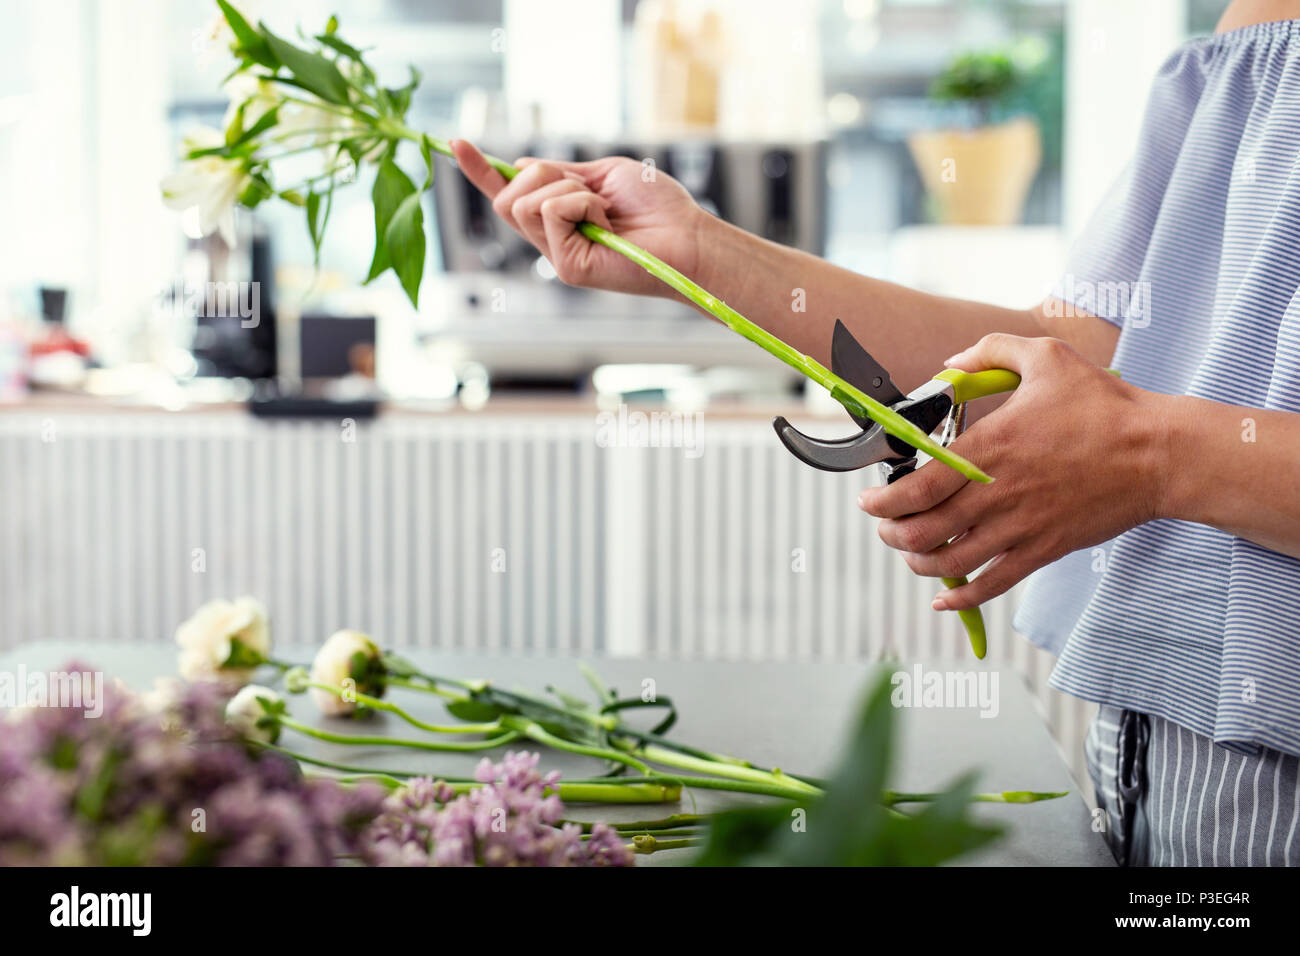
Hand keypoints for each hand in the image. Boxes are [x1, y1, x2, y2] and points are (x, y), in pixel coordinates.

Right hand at [451, 141, 708, 297]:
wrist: (688, 236)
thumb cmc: (657, 208)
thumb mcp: (603, 175)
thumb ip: (562, 174)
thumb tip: (522, 166)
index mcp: (558, 218)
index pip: (508, 195)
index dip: (481, 171)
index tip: (455, 143)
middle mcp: (552, 240)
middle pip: (507, 197)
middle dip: (540, 174)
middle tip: (586, 188)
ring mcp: (557, 255)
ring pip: (523, 203)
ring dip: (566, 190)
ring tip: (602, 208)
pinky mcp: (566, 266)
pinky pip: (550, 212)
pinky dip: (580, 203)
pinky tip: (605, 220)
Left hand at [856, 334, 1168, 610]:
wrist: (1160, 454)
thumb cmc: (1104, 405)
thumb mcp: (1045, 357)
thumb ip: (989, 352)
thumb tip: (949, 365)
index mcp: (990, 449)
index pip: (917, 488)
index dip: (882, 503)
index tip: (867, 502)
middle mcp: (997, 494)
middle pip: (924, 532)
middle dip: (892, 535)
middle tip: (884, 528)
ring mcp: (1020, 528)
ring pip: (950, 563)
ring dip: (919, 565)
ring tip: (910, 555)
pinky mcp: (1043, 550)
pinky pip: (992, 585)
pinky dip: (961, 598)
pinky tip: (944, 599)